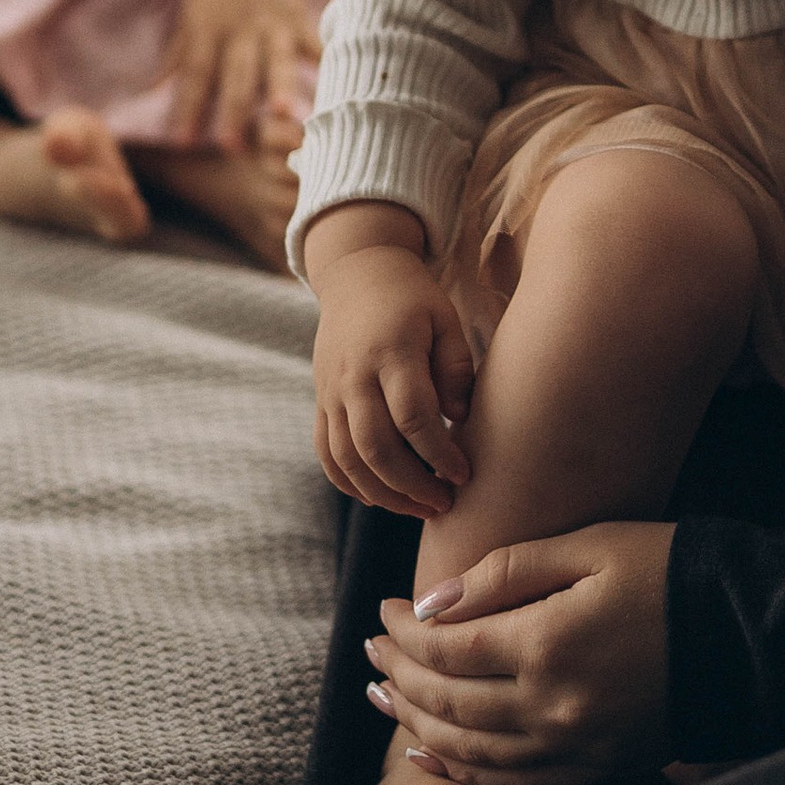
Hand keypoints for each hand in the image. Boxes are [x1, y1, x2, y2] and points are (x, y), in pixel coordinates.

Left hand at [159, 0, 319, 149]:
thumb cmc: (215, 2)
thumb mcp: (189, 25)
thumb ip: (176, 62)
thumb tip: (147, 97)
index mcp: (208, 32)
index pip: (196, 74)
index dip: (188, 108)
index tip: (183, 142)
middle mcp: (241, 30)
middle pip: (235, 73)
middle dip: (233, 108)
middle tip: (230, 146)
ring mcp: (274, 25)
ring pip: (276, 60)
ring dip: (280, 86)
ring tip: (284, 114)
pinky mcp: (301, 19)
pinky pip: (315, 43)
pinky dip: (325, 63)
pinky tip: (336, 88)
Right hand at [310, 224, 474, 516]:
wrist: (356, 276)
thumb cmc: (413, 299)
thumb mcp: (445, 319)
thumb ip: (455, 368)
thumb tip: (459, 419)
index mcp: (391, 351)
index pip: (413, 417)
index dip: (439, 454)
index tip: (464, 474)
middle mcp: (354, 376)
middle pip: (375, 446)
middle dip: (411, 485)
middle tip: (445, 504)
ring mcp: (331, 391)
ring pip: (347, 459)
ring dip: (383, 493)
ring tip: (420, 508)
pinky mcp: (320, 403)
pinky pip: (327, 454)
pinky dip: (350, 483)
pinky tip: (380, 498)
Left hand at [366, 524, 675, 784]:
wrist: (752, 634)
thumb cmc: (671, 573)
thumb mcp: (593, 548)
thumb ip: (509, 572)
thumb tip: (432, 604)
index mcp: (547, 644)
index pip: (443, 648)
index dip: (402, 630)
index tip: (383, 610)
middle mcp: (550, 708)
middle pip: (445, 701)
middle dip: (398, 674)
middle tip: (371, 650)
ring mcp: (571, 748)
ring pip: (465, 749)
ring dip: (414, 724)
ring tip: (384, 697)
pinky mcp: (592, 770)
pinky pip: (507, 782)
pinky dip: (459, 769)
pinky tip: (430, 753)